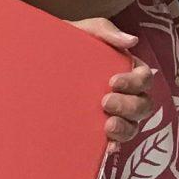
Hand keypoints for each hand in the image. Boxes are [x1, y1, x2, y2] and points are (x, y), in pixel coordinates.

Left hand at [75, 18, 154, 144]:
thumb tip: (132, 41)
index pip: (144, 78)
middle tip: (105, 102)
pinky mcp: (98, 131)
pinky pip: (115, 142)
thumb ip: (105, 31)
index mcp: (125, 70)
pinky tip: (107, 147)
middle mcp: (125, 95)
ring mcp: (113, 115)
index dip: (135, 82)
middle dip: (128, 106)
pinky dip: (115, 145)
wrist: (35, 66)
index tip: (113, 81)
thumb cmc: (63, 46)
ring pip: (134, 126)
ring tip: (108, 126)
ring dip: (125, 127)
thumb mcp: (82, 32)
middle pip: (143, 105)